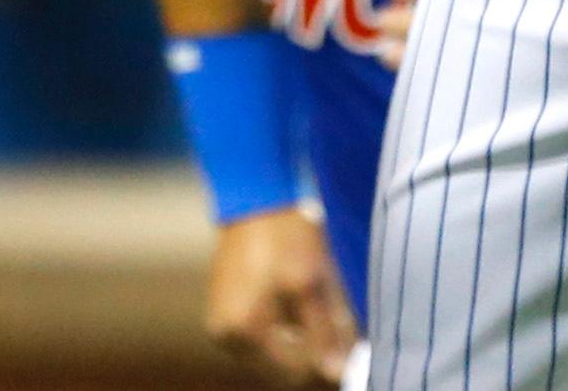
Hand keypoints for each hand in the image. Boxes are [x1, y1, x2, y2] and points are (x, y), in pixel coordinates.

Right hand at [205, 207, 355, 385]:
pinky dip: (284, 323)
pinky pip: (262, 332)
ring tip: (314, 301)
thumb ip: (324, 335)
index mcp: (243, 332)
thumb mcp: (310, 284)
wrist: (256, 194)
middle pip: (281, 364)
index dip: (323, 361)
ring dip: (298, 336)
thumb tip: (336, 374)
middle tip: (333, 320)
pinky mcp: (225, 307)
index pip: (292, 373)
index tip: (345, 344)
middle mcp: (225, 334)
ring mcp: (222, 322)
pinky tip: (296, 296)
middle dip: (310, 348)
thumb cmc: (284, 236)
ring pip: (273, 349)